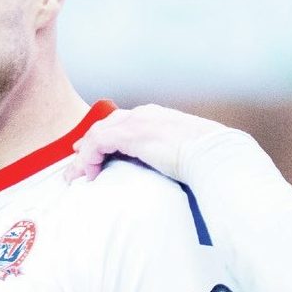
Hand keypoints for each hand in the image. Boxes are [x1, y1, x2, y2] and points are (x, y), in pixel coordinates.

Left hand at [67, 104, 226, 181]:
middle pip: (105, 125)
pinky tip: (90, 174)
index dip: (104, 136)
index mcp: (157, 116)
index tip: (93, 151)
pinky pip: (97, 143)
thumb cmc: (209, 159)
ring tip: (75, 176)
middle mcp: (144, 114)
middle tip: (76, 161)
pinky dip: (89, 158)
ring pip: (96, 134)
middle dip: (87, 143)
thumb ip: (171, 156)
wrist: (215, 154)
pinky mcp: (131, 134)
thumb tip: (172, 171)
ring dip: (84, 157)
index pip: (122, 122)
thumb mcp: (186, 153)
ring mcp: (137, 121)